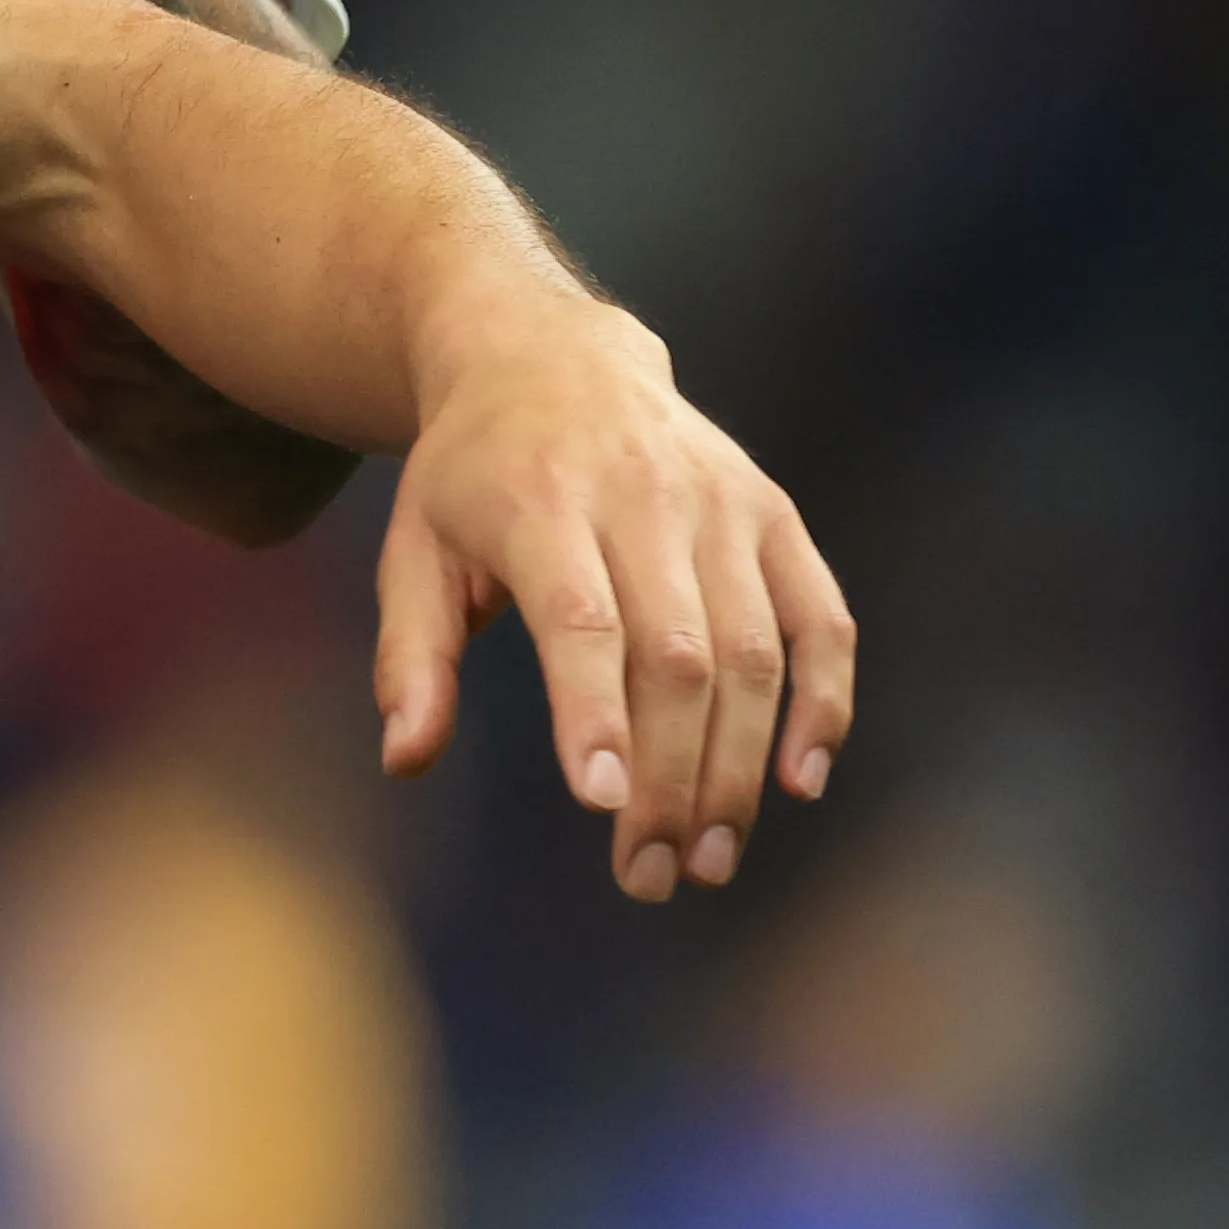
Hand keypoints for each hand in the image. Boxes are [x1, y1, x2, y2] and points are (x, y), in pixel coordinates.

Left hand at [376, 299, 854, 900]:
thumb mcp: (412, 548)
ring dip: (741, 765)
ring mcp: (719, 502)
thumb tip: (405, 761)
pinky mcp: (773, 513)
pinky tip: (801, 781)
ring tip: (711, 857)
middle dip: (671, 776)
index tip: (600, 804)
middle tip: (654, 874)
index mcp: (539, 502)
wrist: (548, 355)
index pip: (580, 619)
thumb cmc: (469, 477)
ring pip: (752, 650)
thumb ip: (412, 657)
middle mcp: (640, 496)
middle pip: (676, 655)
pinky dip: (824, 701)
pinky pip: (820, 616)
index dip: (594, 712)